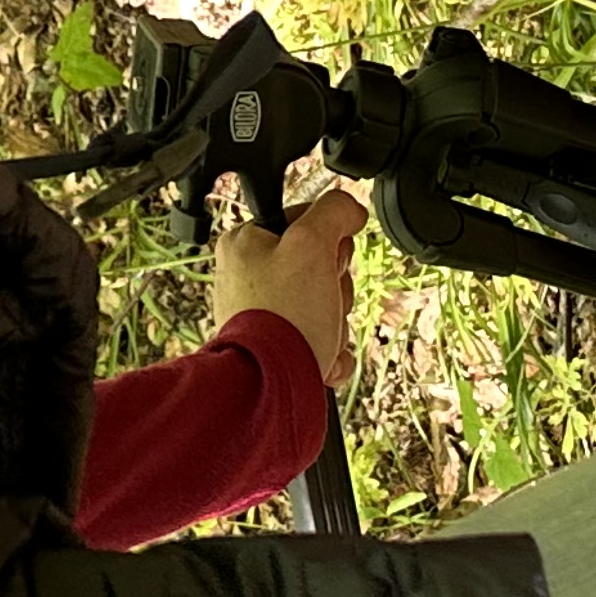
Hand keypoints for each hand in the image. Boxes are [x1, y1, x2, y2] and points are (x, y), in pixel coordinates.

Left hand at [210, 185, 365, 392]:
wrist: (272, 388)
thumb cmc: (284, 317)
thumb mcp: (313, 244)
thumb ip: (334, 212)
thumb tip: (349, 208)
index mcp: (246, 243)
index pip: (308, 221)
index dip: (331, 242)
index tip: (329, 261)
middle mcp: (248, 277)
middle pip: (319, 266)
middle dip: (335, 289)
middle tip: (323, 302)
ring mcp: (260, 315)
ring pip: (323, 304)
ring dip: (335, 324)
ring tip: (319, 336)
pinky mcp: (274, 348)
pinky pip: (316, 338)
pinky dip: (328, 350)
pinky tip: (322, 358)